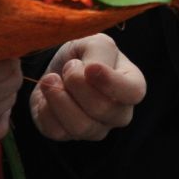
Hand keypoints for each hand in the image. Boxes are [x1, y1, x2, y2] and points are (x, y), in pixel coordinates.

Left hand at [29, 34, 145, 141]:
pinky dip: (46, 110)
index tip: (90, 68)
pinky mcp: (67, 135)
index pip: (133, 92)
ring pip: (80, 126)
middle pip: (103, 109)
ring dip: (59, 98)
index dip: (112, 82)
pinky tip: (47, 93)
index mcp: (132, 85)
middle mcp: (118, 112)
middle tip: (68, 66)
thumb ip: (99, 54)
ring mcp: (95, 128)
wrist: (57, 66)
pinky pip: (57, 131)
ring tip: (50, 78)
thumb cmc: (85, 54)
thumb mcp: (96, 42)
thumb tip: (89, 72)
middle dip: (79, 85)